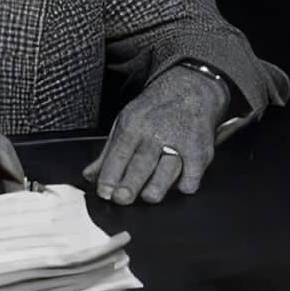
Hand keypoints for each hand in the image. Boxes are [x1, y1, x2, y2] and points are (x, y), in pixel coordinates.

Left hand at [82, 66, 229, 204]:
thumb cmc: (153, 112)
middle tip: (121, 199)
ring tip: (147, 196)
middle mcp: (157, 133)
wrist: (188, 91)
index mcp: (134, 124)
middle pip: (142, 163)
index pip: (119, 152)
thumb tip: (89, 177)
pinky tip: (176, 186)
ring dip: (156, 188)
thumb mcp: (125, 122)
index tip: (104, 193)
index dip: (110, 175)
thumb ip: (108, 153)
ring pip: (167, 172)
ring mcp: (180, 143)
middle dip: (130, 185)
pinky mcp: (200, 152)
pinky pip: (192, 176)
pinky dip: (184, 185)